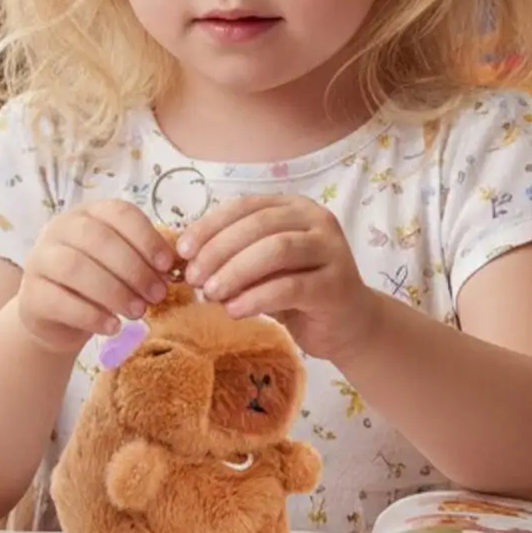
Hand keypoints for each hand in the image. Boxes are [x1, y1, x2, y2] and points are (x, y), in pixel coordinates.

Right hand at [17, 200, 175, 354]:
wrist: (57, 318)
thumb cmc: (98, 285)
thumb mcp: (122, 265)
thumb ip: (145, 260)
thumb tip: (176, 267)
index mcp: (88, 214)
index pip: (119, 213)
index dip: (147, 238)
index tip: (167, 266)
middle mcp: (59, 229)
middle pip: (96, 238)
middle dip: (133, 268)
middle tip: (157, 295)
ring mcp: (40, 259)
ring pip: (74, 267)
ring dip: (113, 291)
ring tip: (138, 312)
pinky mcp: (31, 294)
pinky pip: (59, 300)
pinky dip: (91, 315)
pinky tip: (113, 326)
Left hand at [177, 195, 379, 360]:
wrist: (349, 325)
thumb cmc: (296, 292)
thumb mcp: (262, 267)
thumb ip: (233, 255)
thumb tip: (185, 258)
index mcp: (294, 207)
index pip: (244, 206)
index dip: (209, 226)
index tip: (182, 251)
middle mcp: (317, 221)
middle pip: (258, 226)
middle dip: (218, 251)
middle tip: (193, 277)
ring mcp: (332, 250)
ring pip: (276, 251)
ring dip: (235, 272)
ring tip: (210, 294)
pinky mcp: (337, 285)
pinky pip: (290, 287)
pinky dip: (256, 298)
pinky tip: (234, 311)